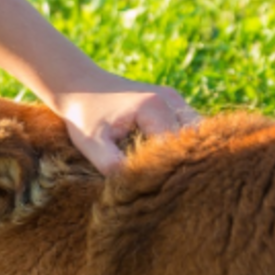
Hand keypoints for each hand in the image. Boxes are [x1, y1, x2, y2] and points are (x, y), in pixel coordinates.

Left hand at [52, 73, 199, 173]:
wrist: (79, 84)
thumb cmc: (83, 116)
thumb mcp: (92, 144)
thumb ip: (112, 165)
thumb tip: (136, 187)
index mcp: (154, 108)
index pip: (177, 149)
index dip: (170, 172)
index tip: (158, 189)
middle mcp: (170, 100)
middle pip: (195, 141)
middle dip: (183, 164)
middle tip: (169, 187)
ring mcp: (174, 98)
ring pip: (196, 133)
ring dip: (184, 153)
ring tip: (167, 173)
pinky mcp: (171, 101)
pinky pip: (187, 126)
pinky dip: (181, 143)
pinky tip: (164, 158)